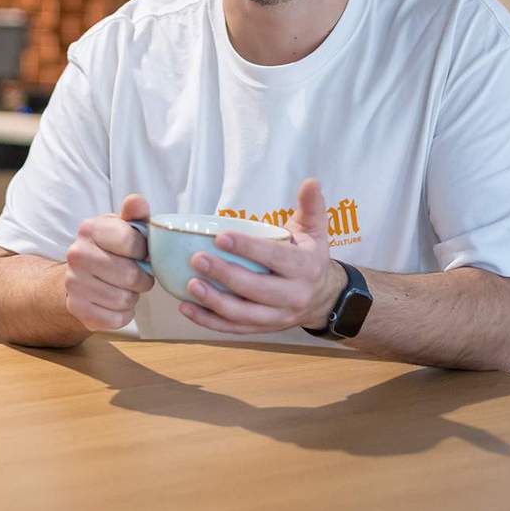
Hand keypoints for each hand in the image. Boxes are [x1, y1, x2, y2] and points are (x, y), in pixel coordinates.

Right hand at [63, 194, 155, 331]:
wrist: (79, 276)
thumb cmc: (110, 249)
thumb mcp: (122, 227)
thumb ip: (135, 214)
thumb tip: (138, 201)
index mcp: (89, 229)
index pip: (132, 242)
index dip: (144, 251)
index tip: (141, 253)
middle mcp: (76, 254)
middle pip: (130, 275)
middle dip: (142, 278)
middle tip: (137, 275)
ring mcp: (73, 283)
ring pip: (124, 299)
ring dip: (132, 296)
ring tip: (125, 288)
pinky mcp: (77, 309)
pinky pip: (116, 319)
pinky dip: (123, 314)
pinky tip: (116, 303)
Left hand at [179, 178, 345, 334]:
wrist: (323, 297)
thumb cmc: (310, 258)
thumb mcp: (315, 231)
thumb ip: (311, 206)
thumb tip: (311, 181)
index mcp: (305, 268)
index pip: (274, 258)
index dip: (247, 248)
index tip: (220, 237)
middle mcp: (293, 296)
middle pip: (256, 289)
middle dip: (225, 275)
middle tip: (197, 258)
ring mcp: (278, 317)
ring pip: (243, 314)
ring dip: (214, 301)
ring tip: (190, 284)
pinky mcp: (263, 329)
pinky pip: (233, 328)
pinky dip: (209, 321)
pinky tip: (186, 308)